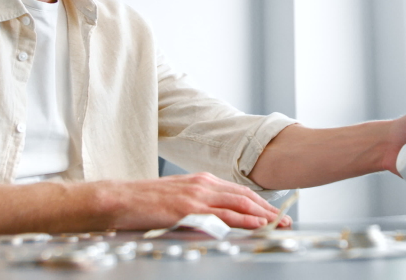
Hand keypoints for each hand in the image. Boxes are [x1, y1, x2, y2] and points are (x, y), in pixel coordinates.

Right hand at [100, 172, 290, 230]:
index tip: (275, 212)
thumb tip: (216, 218)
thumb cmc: (144, 202)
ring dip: (262, 215)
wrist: (119, 199)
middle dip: (268, 209)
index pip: (238, 191)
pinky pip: (223, 215)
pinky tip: (258, 224)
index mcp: (201, 180)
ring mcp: (196, 195)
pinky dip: (244, 220)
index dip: (259, 202)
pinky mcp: (188, 209)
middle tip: (286, 220)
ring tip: (279, 224)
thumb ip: (198, 205)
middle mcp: (202, 184)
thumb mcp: (177, 198)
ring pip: (238, 204)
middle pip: (244, 196)